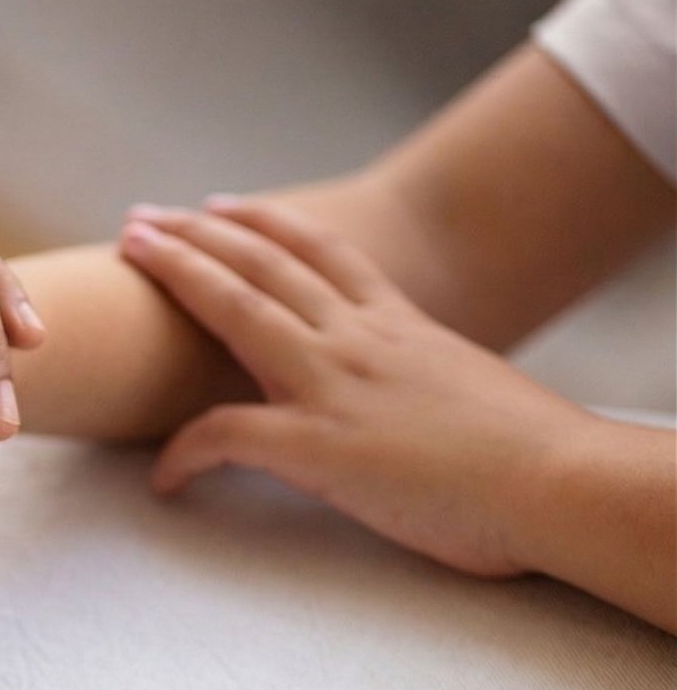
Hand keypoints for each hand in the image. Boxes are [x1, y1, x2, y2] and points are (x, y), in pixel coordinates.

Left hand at [117, 197, 596, 578]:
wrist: (563, 483)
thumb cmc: (535, 456)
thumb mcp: (469, 389)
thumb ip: (427, 378)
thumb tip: (415, 397)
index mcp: (400, 324)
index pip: (321, 253)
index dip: (264, 224)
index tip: (222, 206)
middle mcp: (359, 338)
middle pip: (260, 264)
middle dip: (194, 235)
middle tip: (141, 221)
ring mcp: (333, 383)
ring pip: (235, 309)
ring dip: (176, 276)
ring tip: (127, 257)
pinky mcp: (316, 443)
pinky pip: (224, 435)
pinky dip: (184, 453)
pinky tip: (163, 477)